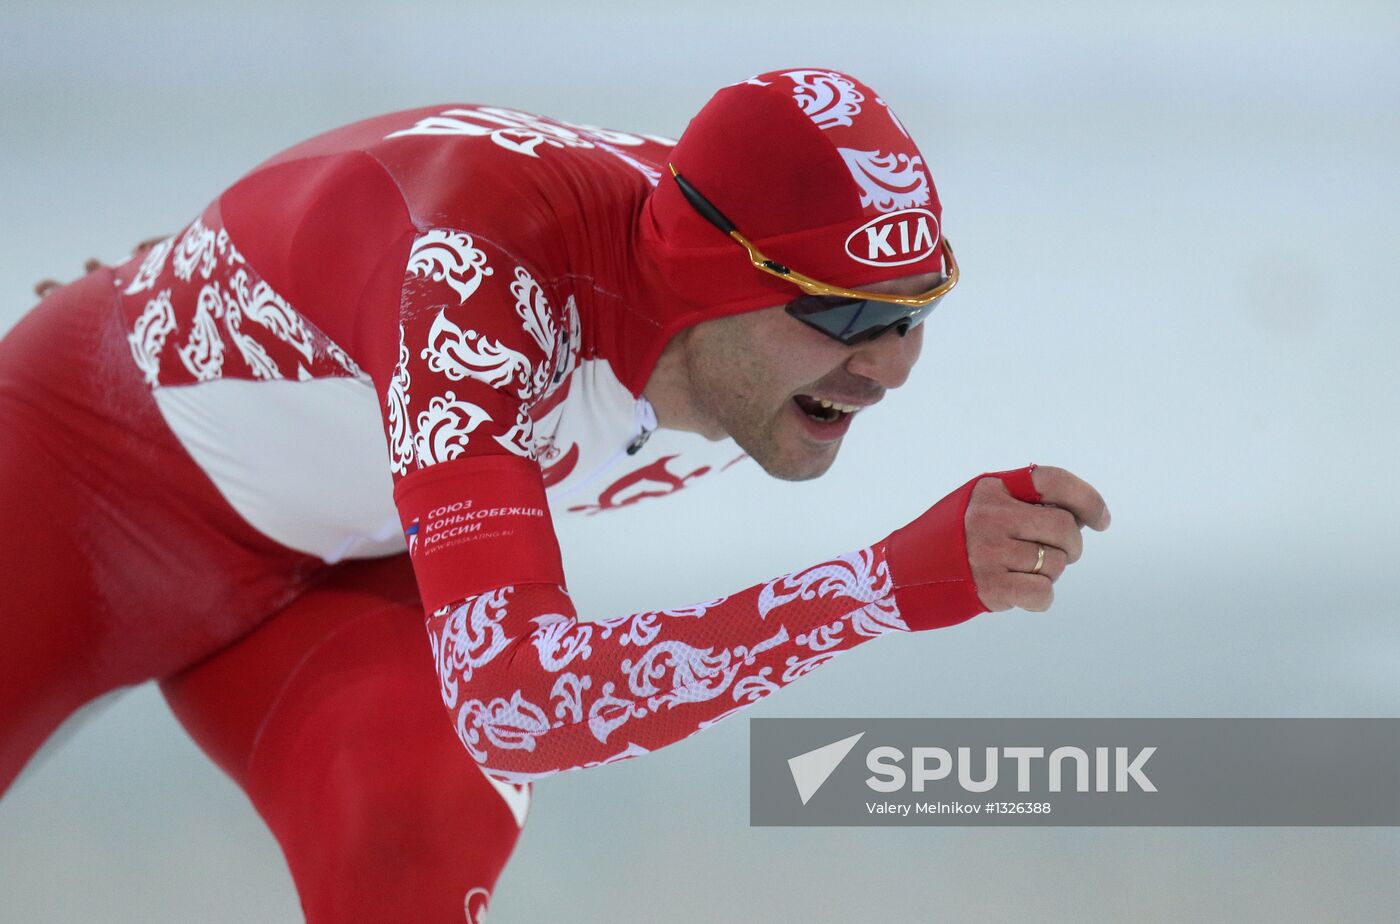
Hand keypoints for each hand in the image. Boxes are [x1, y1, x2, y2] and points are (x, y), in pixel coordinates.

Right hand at [965, 465, 1109, 613]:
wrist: (905, 573)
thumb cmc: (953, 538)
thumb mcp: (980, 504)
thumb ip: (1022, 503)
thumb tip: (1083, 517)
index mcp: (991, 489)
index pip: (1052, 481)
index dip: (1087, 498)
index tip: (1101, 521)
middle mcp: (990, 517)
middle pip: (1063, 526)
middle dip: (1072, 545)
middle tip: (1060, 554)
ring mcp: (989, 552)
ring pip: (1055, 563)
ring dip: (1049, 572)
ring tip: (1021, 572)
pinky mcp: (990, 588)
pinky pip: (1043, 593)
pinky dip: (1040, 597)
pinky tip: (1021, 593)